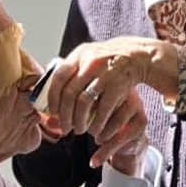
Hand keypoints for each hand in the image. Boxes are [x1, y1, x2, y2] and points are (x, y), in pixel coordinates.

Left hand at [45, 37, 177, 164]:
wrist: (135, 56)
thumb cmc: (105, 63)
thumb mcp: (87, 59)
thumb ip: (71, 74)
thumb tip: (50, 99)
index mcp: (79, 55)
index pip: (58, 77)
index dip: (53, 97)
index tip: (53, 112)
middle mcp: (90, 63)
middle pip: (69, 94)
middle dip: (65, 116)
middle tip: (65, 128)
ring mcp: (104, 74)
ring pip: (84, 103)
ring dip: (79, 121)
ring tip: (79, 131)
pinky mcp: (118, 86)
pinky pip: (103, 109)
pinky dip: (97, 122)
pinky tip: (95, 130)